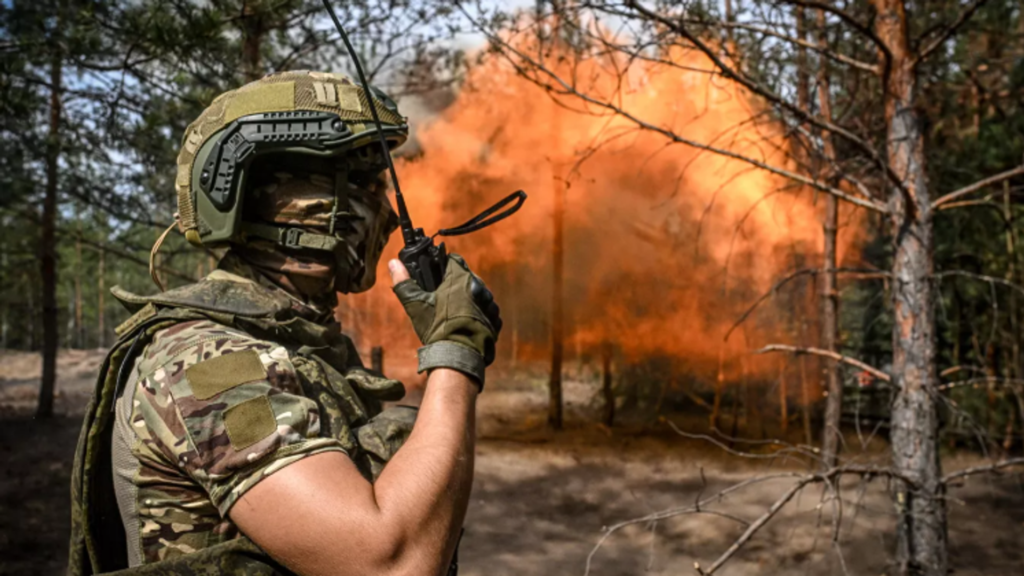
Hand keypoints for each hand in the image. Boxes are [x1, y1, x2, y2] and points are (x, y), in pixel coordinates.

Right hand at [389, 255, 500, 386]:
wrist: (458, 356)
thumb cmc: (436, 329)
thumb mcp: (415, 304)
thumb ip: (404, 281)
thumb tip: (393, 263)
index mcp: (460, 278)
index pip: (454, 261)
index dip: (444, 267)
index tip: (437, 277)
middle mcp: (479, 287)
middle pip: (467, 277)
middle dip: (456, 284)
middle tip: (443, 299)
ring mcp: (490, 303)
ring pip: (478, 294)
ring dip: (469, 299)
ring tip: (455, 314)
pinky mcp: (496, 319)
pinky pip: (487, 311)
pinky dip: (478, 314)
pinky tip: (466, 324)